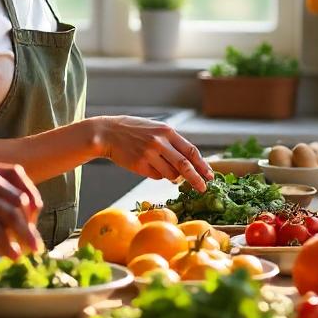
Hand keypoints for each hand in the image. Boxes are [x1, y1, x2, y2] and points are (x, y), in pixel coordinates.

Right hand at [97, 117, 213, 191]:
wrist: (107, 133)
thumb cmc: (133, 131)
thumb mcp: (155, 129)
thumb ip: (171, 143)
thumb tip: (188, 164)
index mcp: (167, 131)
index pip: (191, 151)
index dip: (202, 165)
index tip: (210, 175)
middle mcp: (160, 142)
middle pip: (185, 165)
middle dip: (197, 179)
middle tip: (203, 188)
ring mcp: (150, 154)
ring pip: (171, 174)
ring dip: (172, 176)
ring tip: (161, 167)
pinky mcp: (140, 165)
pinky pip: (156, 177)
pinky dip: (157, 175)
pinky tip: (147, 165)